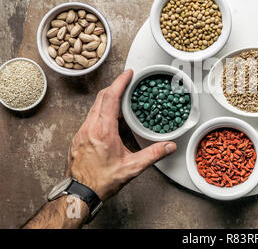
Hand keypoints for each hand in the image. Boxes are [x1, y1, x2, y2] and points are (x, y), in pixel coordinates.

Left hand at [65, 69, 176, 199]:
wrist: (80, 193)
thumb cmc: (102, 181)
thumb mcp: (132, 168)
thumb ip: (153, 154)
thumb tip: (169, 146)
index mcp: (103, 131)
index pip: (111, 98)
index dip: (120, 83)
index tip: (128, 74)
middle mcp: (90, 128)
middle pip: (101, 98)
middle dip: (114, 87)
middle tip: (126, 82)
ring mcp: (81, 132)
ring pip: (94, 107)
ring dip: (107, 99)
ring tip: (121, 99)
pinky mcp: (78, 138)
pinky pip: (90, 118)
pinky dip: (101, 112)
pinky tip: (110, 120)